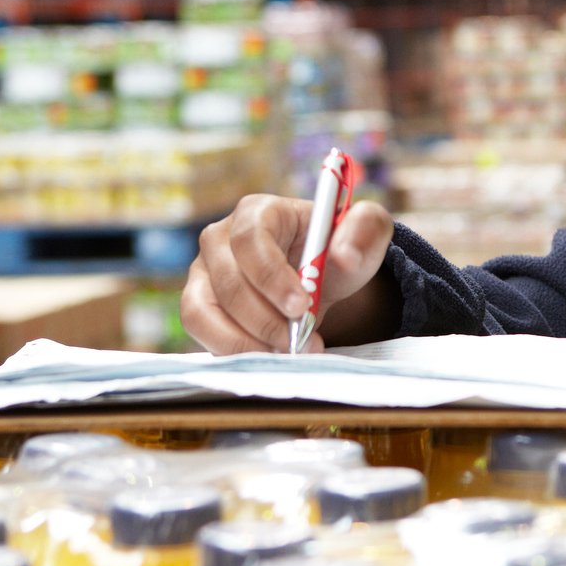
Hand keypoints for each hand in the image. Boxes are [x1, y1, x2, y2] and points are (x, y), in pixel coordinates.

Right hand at [181, 195, 394, 354]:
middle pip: (229, 282)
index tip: (302, 306)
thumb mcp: (367, 232)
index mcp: (260, 210)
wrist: (323, 281)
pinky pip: (200, 330)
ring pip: (205, 311)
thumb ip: (366, 230)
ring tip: (289, 351)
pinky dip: (232, 349)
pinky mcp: (198, 303)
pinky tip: (269, 354)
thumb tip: (344, 255)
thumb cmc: (338, 250)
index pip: (250, 240)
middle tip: (302, 340)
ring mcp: (204, 271)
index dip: (271, 277)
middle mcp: (221, 237)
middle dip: (266, 320)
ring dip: (247, 340)